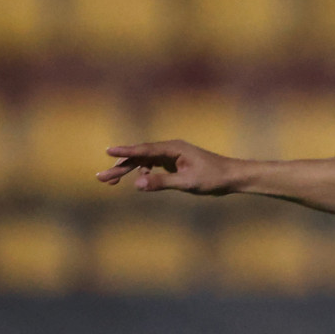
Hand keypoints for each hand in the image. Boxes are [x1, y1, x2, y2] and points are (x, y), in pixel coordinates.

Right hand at [96, 140, 241, 193]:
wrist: (233, 177)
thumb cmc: (214, 178)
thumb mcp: (187, 183)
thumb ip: (162, 183)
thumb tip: (137, 184)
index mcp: (173, 149)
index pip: (143, 150)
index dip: (125, 152)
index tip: (107, 152)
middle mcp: (170, 149)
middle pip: (139, 157)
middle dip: (120, 167)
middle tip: (100, 178)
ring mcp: (172, 156)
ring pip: (144, 162)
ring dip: (128, 171)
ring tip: (110, 181)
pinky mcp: (175, 163)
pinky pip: (153, 166)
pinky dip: (143, 173)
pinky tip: (139, 181)